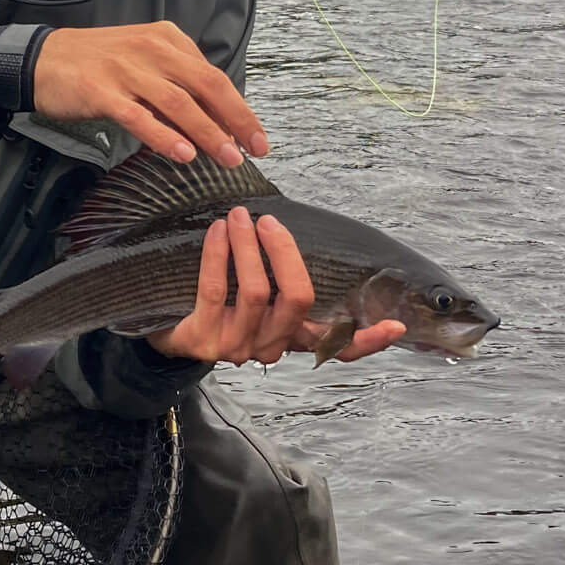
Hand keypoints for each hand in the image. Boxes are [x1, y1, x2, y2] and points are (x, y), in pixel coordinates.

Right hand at [32, 22, 267, 167]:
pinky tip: (183, 154)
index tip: (256, 137)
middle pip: (206, 85)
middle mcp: (152, 50)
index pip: (213, 76)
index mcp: (167, 40)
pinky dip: (164, 136)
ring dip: (207, 132)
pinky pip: (140, 117)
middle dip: (235, 120)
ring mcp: (126, 70)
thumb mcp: (143, 60)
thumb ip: (176, 82)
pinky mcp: (101, 92)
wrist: (41, 59)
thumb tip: (214, 118)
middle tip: (254, 150)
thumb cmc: (97, 63)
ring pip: (178, 103)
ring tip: (227, 158)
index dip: (239, 108)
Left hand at [145, 207, 407, 364]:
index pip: (340, 349)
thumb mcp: (257, 295)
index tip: (397, 327)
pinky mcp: (203, 343)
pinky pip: (217, 290)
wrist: (166, 330)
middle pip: (298, 300)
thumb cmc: (221, 302)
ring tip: (238, 216)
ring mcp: (238, 349)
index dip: (369, 340)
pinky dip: (218, 254)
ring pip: (258, 292)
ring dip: (248, 246)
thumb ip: (283, 278)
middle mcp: (272, 348)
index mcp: (294, 338)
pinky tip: (217, 231)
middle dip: (285, 253)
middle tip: (269, 220)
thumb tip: (295, 232)